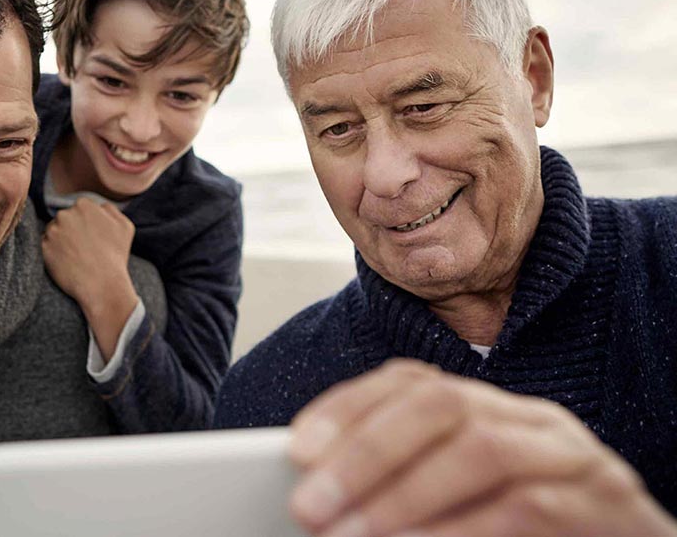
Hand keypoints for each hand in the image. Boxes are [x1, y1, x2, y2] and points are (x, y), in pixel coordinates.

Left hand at [42, 198, 137, 359]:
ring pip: (53, 232)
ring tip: (76, 258)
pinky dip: (53, 254)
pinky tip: (67, 263)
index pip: (79, 209)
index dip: (85, 225)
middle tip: (83, 249)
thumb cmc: (115, 256)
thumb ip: (110, 209)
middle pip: (64, 219)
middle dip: (71, 231)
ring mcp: (53, 231)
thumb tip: (99, 206)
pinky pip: (46, 247)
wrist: (103, 284)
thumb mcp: (125, 226)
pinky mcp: (44, 248)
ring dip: (61, 242)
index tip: (90, 238)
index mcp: (84, 205)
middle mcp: (65, 214)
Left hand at [287, 359, 676, 536]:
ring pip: (480, 450)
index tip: (296, 447)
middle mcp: (529, 420)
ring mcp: (575, 459)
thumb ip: (403, 487)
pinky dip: (462, 532)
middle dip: (365, 452)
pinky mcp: (607, 509)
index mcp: (489, 409)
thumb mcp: (456, 503)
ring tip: (351, 535)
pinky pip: (529, 509)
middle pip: (439, 403)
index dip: (348, 409)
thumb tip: (319, 492)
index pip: (410, 381)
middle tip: (308, 505)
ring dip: (405, 496)